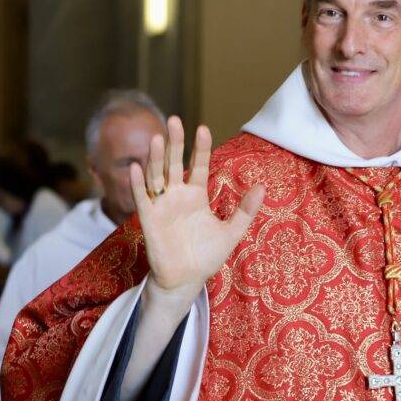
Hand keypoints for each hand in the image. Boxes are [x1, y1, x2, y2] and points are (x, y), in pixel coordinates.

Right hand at [129, 116, 264, 294]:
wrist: (186, 281)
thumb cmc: (206, 257)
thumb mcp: (231, 232)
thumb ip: (245, 211)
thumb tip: (263, 187)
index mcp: (196, 196)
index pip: (198, 165)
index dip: (200, 148)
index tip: (203, 128)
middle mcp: (177, 196)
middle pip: (175, 163)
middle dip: (175, 143)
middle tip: (174, 120)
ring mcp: (161, 206)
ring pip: (157, 176)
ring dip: (155, 158)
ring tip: (156, 137)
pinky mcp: (149, 220)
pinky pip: (142, 199)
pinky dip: (138, 184)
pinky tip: (138, 168)